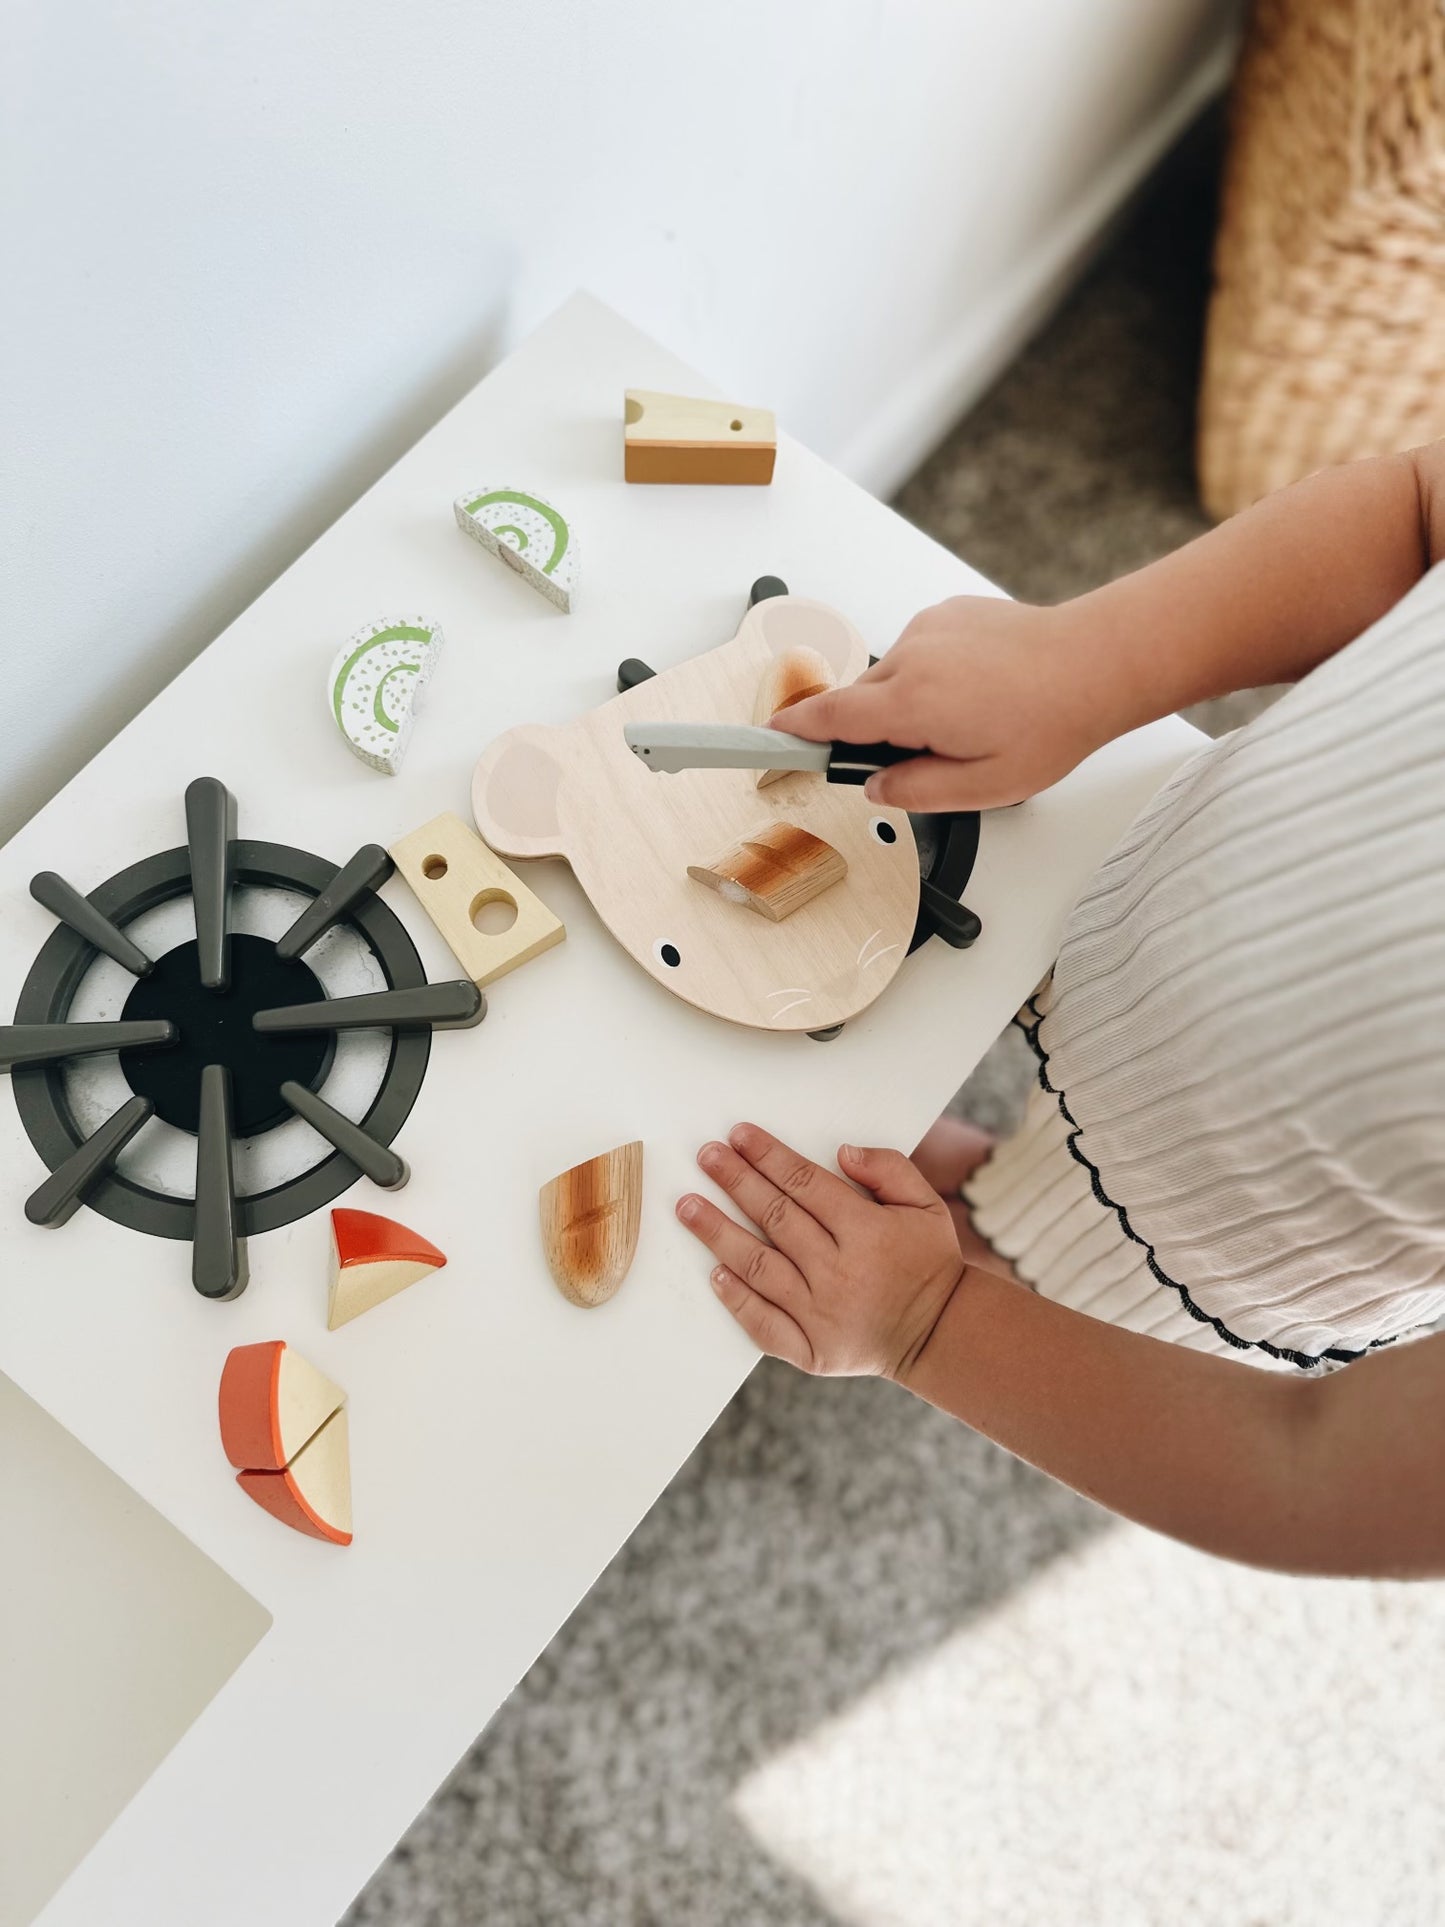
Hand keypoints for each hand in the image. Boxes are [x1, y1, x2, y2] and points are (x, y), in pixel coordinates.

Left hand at [675, 1122, 965, 1378]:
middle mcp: (839, 1272)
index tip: (739, 1136)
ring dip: (718, 1232)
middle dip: (735, 1181)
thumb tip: (842, 1153)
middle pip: (775, 1217)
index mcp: (867, 1232)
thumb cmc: (929, 1263)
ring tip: (688, 1206)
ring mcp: (820, 1314)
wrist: (939, 1335)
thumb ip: (889, 1170)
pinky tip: (715, 1273)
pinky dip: (737, 1299)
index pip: (805, 1184)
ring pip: (758, 1266)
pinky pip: (764, 1323)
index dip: (769, 1156)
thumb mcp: (926, 1206)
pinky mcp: (810, 1349)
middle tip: (706, 1156)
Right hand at [778, 595, 1116, 811]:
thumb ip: (917, 791)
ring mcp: (930, 628)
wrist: (1098, 660)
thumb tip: (878, 787)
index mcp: (911, 702)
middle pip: (862, 701)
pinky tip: (980, 689)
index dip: (793, 731)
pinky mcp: (948, 612)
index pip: (828, 718)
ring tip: (972, 717)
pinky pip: (921, 652)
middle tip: (935, 751)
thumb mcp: (983, 786)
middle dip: (881, 730)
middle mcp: (912, 656)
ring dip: (914, 702)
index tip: (767, 738)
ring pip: (894, 677)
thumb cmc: (1052, 720)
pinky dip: (936, 674)